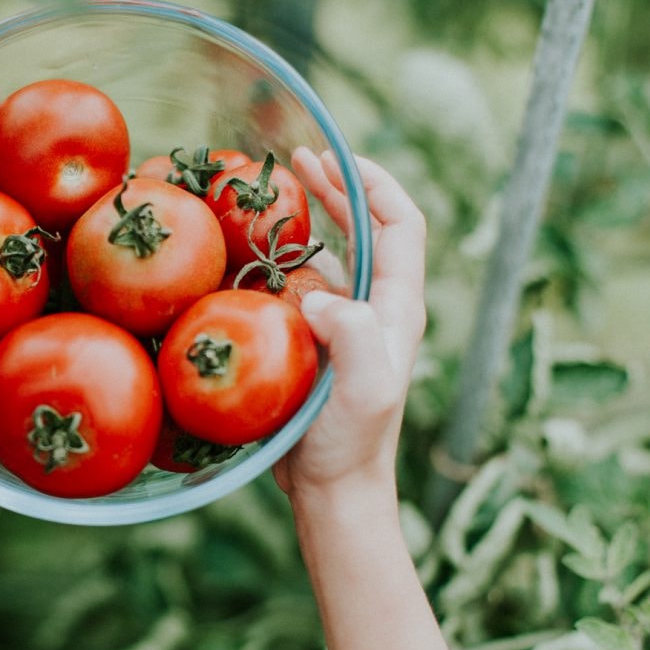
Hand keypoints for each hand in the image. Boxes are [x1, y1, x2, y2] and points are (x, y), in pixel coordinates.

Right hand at [274, 148, 427, 511]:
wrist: (334, 492)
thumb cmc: (350, 443)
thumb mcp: (363, 389)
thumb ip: (354, 336)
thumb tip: (320, 295)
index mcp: (397, 307)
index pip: (401, 224)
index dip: (374, 183)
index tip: (334, 158)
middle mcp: (378, 308)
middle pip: (367, 228)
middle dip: (336, 187)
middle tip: (294, 160)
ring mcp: (348, 326)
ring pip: (334, 254)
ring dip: (308, 219)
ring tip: (269, 196)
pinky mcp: (318, 344)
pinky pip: (302, 287)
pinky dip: (280, 260)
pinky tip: (247, 256)